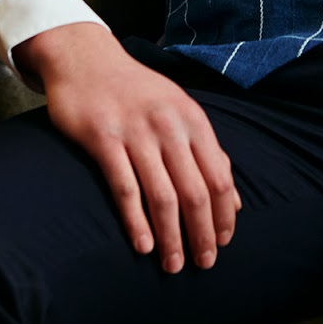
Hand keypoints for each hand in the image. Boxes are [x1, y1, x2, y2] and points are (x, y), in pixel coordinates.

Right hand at [15, 23, 240, 273]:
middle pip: (195, 191)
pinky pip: (124, 187)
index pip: (220, 177)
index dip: (225, 216)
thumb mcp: (179, 112)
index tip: (224, 243)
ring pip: (162, 195)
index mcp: (193, 119)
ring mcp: (135, 131)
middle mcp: (169, 125)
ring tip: (173, 266)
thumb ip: (208, 153)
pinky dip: (136, 221)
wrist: (86, 58)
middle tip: (203, 264)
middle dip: (202, 234)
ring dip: (171, 237)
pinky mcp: (102, 138)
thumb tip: (236, 201)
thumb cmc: (136, 91)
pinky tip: (143, 246)